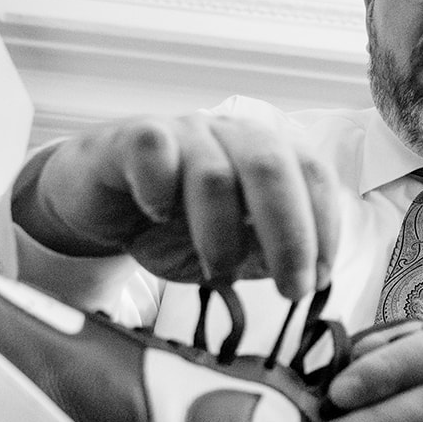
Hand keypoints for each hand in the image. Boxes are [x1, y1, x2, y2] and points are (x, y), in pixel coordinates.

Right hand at [12, 113, 339, 299]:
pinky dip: (160, 188)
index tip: (321, 278)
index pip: (314, 174)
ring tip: (218, 272)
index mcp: (266, 154)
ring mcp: (182, 132)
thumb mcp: (231, 249)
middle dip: (290, 235)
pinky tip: (158, 216)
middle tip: (292, 289)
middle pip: (273, 166)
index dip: (324, 227)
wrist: (98, 206)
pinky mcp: (132, 138)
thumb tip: (311, 274)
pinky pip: (153, 149)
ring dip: (222, 235)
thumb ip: (268, 254)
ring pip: (214, 173)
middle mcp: (230, 134)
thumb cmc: (171, 224)